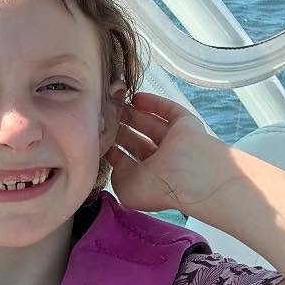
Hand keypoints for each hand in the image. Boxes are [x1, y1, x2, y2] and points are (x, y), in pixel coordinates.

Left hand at [106, 92, 235, 218]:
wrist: (188, 174)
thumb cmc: (157, 187)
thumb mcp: (125, 187)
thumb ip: (116, 173)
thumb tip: (116, 157)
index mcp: (147, 178)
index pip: (126, 160)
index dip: (111, 148)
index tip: (96, 136)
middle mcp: (161, 160)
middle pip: (136, 140)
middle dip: (120, 129)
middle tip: (103, 117)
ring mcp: (174, 141)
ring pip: (150, 124)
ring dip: (133, 115)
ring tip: (115, 104)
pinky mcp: (185, 124)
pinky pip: (167, 110)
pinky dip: (152, 102)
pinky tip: (136, 97)